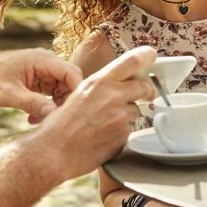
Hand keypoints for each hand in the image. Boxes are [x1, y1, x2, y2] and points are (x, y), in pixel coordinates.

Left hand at [0, 48, 82, 120]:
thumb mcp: (9, 94)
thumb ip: (32, 102)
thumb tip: (53, 113)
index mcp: (42, 59)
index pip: (72, 73)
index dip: (76, 92)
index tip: (71, 113)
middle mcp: (46, 62)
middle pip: (70, 83)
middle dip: (64, 103)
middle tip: (52, 121)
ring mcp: (43, 71)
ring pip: (62, 90)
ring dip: (54, 107)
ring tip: (37, 120)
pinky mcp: (39, 80)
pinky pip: (52, 94)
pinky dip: (46, 107)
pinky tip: (32, 118)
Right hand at [34, 46, 156, 177]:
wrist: (54, 151)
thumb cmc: (59, 124)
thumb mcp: (78, 94)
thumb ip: (100, 88)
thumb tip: (117, 85)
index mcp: (100, 82)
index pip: (132, 61)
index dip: (146, 55)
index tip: (152, 55)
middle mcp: (114, 96)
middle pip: (144, 87)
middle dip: (147, 91)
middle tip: (147, 95)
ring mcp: (121, 117)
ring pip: (135, 112)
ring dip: (127, 115)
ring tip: (104, 124)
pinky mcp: (123, 136)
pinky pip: (129, 130)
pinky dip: (120, 133)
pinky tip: (102, 137)